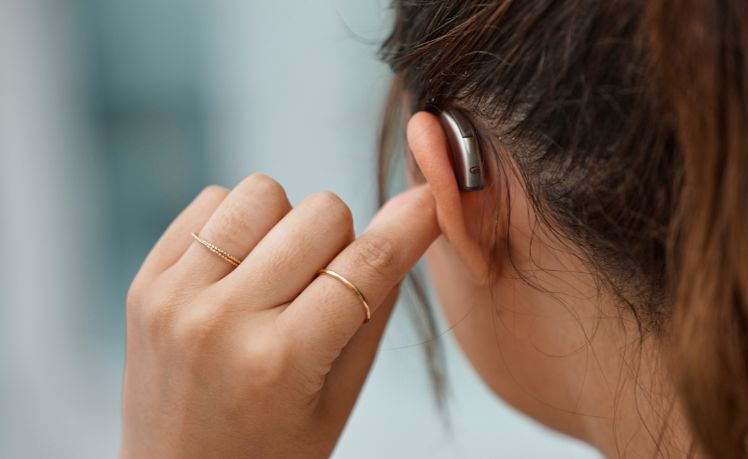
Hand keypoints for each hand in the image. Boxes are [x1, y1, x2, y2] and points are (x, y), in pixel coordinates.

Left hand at [121, 173, 439, 457]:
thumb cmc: (271, 449)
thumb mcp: (341, 397)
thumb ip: (376, 308)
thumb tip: (410, 222)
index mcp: (282, 361)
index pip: (366, 265)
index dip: (410, 226)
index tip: (430, 201)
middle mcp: (222, 321)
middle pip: (321, 212)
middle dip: (339, 241)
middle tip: (322, 285)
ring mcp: (175, 297)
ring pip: (262, 192)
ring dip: (285, 224)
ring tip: (275, 274)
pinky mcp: (145, 281)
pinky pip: (211, 202)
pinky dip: (238, 225)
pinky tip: (238, 270)